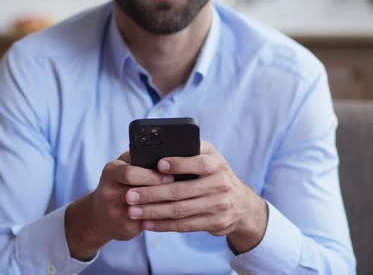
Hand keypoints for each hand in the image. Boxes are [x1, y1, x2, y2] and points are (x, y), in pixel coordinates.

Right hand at [65, 151, 173, 259]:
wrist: (98, 215)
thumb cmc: (118, 183)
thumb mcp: (122, 166)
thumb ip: (138, 158)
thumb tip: (167, 153)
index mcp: (110, 172)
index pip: (131, 173)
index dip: (153, 175)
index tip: (171, 174)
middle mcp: (109, 193)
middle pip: (140, 192)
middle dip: (162, 189)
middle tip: (179, 187)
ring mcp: (116, 213)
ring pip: (147, 209)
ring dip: (165, 204)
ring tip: (180, 199)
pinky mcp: (125, 228)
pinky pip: (149, 222)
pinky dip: (163, 217)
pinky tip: (173, 212)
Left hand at [125, 141, 268, 253]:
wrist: (242, 204)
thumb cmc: (215, 174)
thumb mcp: (210, 158)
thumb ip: (191, 151)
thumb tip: (160, 147)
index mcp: (216, 164)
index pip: (199, 163)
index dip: (179, 164)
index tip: (158, 164)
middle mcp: (220, 184)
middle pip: (181, 190)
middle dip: (152, 193)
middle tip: (130, 194)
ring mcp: (219, 205)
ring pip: (180, 210)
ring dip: (153, 211)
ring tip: (132, 211)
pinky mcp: (215, 223)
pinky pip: (184, 225)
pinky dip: (163, 225)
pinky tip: (147, 223)